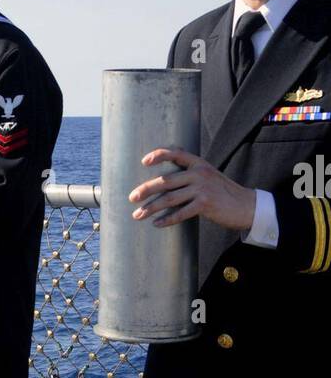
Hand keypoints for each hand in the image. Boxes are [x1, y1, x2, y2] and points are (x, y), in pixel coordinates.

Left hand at [129, 148, 255, 230]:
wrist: (247, 206)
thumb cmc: (223, 193)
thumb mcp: (209, 176)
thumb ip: (191, 175)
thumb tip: (165, 182)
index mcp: (199, 164)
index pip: (176, 153)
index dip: (159, 155)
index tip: (144, 161)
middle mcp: (200, 173)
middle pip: (166, 180)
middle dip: (146, 190)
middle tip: (131, 198)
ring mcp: (203, 188)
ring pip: (170, 198)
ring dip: (152, 208)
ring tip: (138, 215)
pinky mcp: (206, 204)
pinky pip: (181, 212)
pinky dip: (167, 219)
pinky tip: (157, 224)